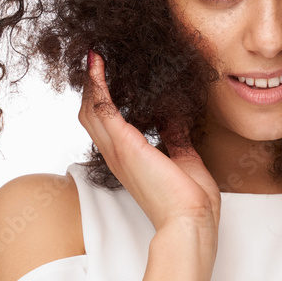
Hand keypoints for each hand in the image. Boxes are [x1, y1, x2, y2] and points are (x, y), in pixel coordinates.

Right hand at [79, 50, 221, 237]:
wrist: (190, 222)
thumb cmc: (189, 201)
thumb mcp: (185, 159)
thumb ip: (176, 138)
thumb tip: (176, 119)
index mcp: (130, 160)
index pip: (106, 126)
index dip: (102, 101)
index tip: (106, 78)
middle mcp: (117, 155)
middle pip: (91, 115)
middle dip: (91, 87)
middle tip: (96, 61)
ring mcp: (118, 150)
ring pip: (91, 109)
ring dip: (91, 82)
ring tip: (95, 58)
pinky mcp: (125, 144)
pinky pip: (103, 107)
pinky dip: (97, 84)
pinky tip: (98, 64)